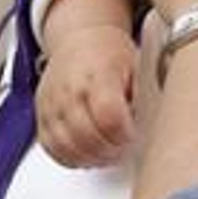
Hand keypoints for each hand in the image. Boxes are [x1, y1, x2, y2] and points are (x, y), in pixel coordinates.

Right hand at [36, 23, 137, 167]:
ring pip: (67, 148)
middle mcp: (70, 90)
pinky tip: (90, 154)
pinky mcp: (41, 117)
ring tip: (110, 153)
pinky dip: (72, 158)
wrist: (79, 40)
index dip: (124, 133)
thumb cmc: (110, 52)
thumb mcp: (137, 64)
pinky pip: (52, 149)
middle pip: (86, 136)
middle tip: (125, 148)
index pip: (109, 115)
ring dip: (92, 158)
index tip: (134, 134)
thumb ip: (144, 94)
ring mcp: (51, 105)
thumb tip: (156, 122)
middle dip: (111, 150)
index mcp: (99, 73)